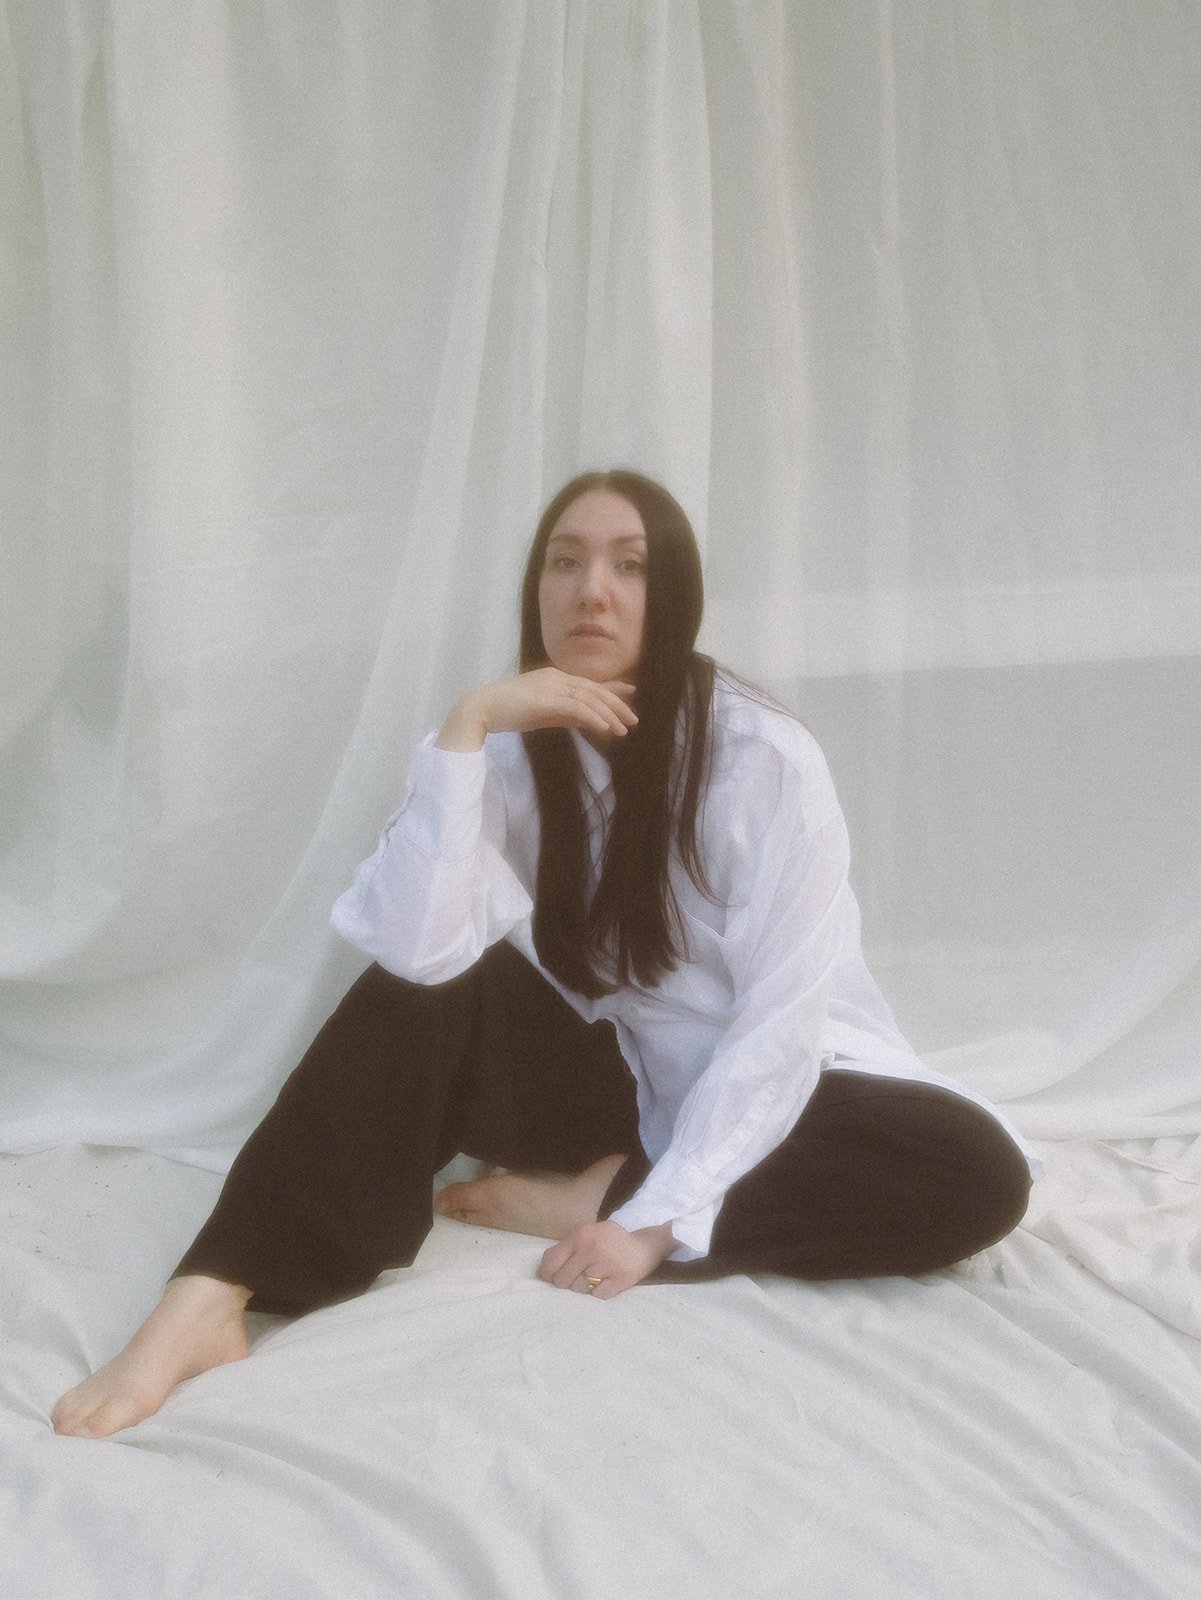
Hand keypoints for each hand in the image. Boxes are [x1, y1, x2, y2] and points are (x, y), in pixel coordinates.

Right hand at [436, 668, 636, 751]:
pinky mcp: (545, 699)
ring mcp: (551, 686)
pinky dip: (593, 717)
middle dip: (616, 704)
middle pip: (593, 690)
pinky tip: (605, 728)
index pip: (588, 683)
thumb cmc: (507, 712)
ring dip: (609, 714)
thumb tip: (587, 721)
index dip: (611, 688)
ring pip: (588, 698)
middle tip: (633, 719)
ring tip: (624, 729)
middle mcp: (556, 678)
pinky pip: (576, 707)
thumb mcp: (542, 712)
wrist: (481, 709)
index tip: (630, 692)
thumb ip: (564, 714)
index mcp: (554, 678)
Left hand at [536, 1219, 676, 1299]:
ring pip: (579, 1290)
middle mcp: (591, 1248)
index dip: (547, 1275)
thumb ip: (567, 1247)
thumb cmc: (610, 1241)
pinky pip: (597, 1296)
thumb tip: (543, 1269)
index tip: (552, 1278)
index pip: (551, 1262)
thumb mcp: (587, 1233)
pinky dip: (600, 1292)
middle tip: (579, 1277)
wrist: (644, 1245)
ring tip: (596, 1277)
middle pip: (562, 1280)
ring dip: (584, 1288)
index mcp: (580, 1235)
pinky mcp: (620, 1279)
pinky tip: (607, 1282)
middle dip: (567, 1282)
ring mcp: (606, 1264)